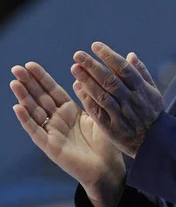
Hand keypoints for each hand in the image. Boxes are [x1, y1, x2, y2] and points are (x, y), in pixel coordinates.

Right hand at [10, 62, 124, 205]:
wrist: (107, 166)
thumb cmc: (104, 140)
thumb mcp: (97, 112)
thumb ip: (89, 96)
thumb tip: (81, 74)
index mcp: (69, 110)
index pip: (51, 90)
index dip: (41, 78)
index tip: (30, 64)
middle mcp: (57, 119)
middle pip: (40, 98)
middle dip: (28, 83)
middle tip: (16, 68)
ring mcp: (52, 132)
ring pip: (34, 112)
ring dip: (23, 98)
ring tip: (14, 83)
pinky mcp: (50, 146)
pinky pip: (36, 131)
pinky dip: (26, 120)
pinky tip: (18, 108)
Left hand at [71, 42, 163, 157]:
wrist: (153, 143)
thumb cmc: (152, 113)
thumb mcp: (153, 91)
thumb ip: (141, 72)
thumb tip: (130, 55)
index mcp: (142, 89)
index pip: (124, 68)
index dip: (109, 56)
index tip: (95, 46)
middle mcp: (131, 99)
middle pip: (110, 80)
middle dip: (93, 65)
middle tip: (78, 54)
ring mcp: (120, 114)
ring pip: (102, 94)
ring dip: (87, 80)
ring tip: (74, 67)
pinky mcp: (111, 127)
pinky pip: (97, 111)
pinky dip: (87, 99)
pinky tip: (78, 88)